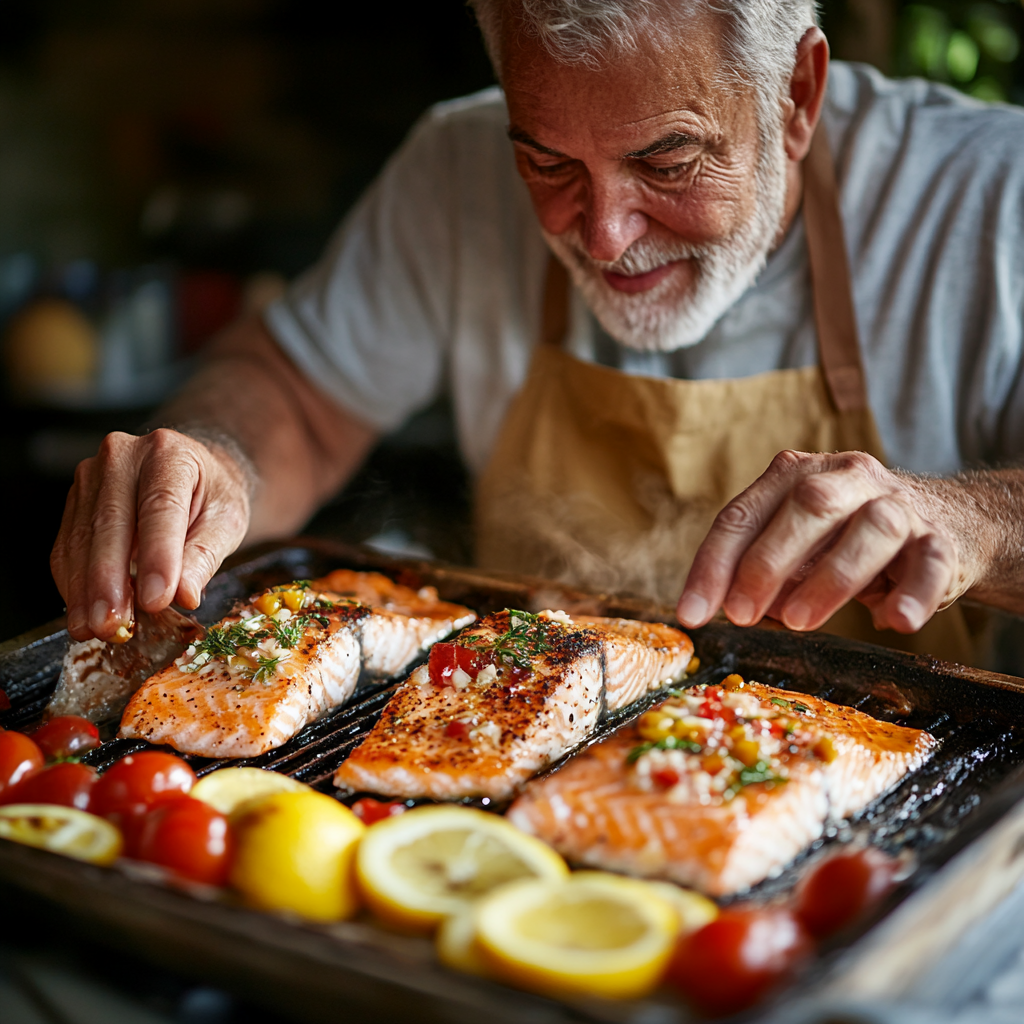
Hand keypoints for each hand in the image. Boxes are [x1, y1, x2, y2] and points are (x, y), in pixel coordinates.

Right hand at [51, 429, 251, 641]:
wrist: (193, 472)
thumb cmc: (212, 496)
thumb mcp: (226, 520)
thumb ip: (206, 555)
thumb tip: (184, 595)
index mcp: (169, 452)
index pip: (160, 507)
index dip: (157, 557)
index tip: (156, 600)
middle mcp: (122, 456)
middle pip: (110, 523)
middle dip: (109, 582)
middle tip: (113, 625)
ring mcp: (91, 477)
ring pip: (82, 539)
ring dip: (85, 590)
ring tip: (96, 629)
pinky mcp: (74, 501)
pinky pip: (67, 547)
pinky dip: (73, 584)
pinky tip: (83, 613)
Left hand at [676, 450, 973, 634]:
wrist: (947, 523)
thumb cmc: (848, 538)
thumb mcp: (798, 547)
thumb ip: (764, 569)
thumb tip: (730, 607)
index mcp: (797, 474)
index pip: (744, 514)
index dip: (713, 563)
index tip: (692, 612)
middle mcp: (848, 477)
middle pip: (807, 506)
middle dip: (767, 563)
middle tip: (741, 615)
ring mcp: (899, 505)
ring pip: (871, 527)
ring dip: (831, 577)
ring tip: (799, 621)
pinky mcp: (942, 539)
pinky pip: (930, 562)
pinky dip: (913, 593)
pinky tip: (894, 622)